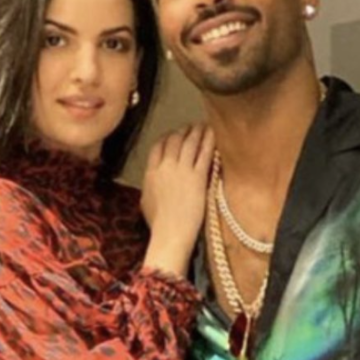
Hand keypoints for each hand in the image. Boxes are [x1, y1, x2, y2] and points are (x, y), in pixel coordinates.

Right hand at [141, 124, 214, 277]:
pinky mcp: (198, 177)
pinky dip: (208, 141)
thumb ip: (149, 186)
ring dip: (197, 132)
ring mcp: (182, 170)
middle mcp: (165, 167)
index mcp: (151, 172)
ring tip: (203, 126)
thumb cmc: (158, 224)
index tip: (175, 134)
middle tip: (192, 128)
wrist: (170, 233)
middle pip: (174, 140)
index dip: (168, 137)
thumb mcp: (146, 201)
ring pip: (189, 143)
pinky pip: (204, 153)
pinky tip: (213, 134)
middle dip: (184, 132)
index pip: (158, 146)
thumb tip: (151, 182)